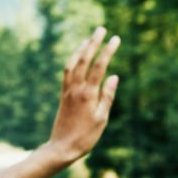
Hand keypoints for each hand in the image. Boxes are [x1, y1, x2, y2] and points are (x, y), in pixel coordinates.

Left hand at [44, 27, 119, 163]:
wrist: (61, 148)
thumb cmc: (85, 136)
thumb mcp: (102, 118)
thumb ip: (108, 96)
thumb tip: (114, 76)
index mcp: (88, 94)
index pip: (99, 66)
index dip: (108, 51)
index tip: (115, 38)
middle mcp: (76, 89)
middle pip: (84, 60)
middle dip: (93, 43)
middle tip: (101, 29)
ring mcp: (68, 91)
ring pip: (73, 64)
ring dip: (80, 49)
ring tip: (88, 39)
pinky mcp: (63, 96)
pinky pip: (66, 73)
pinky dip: (72, 61)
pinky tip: (76, 57)